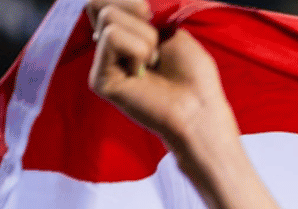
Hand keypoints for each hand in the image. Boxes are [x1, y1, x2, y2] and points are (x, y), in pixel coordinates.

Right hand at [86, 0, 238, 159]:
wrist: (198, 108)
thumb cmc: (193, 75)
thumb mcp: (171, 29)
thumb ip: (140, 11)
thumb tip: (128, 2)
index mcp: (125, 35)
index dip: (132, 2)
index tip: (155, 20)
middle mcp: (108, 48)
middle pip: (99, 3)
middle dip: (136, 14)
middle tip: (156, 45)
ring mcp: (102, 63)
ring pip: (108, 17)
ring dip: (144, 38)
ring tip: (153, 63)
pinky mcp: (99, 78)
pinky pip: (112, 37)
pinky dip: (137, 50)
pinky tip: (143, 74)